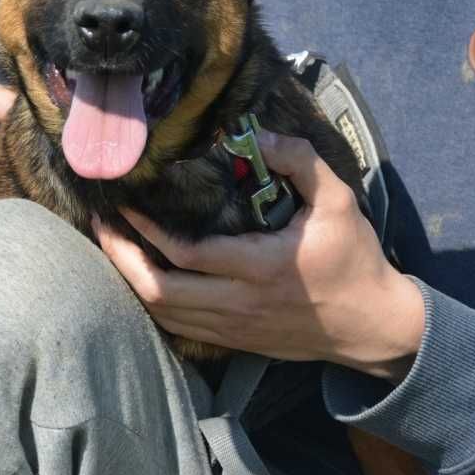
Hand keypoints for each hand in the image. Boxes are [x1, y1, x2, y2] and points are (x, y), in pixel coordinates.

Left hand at [94, 132, 424, 381]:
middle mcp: (238, 303)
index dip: (147, 228)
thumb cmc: (353, 260)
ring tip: (111, 243)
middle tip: (101, 223)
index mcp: (261, 268)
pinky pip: (177, 326)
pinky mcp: (232, 341)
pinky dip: (151, 300)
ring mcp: (232, 328)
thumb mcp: (338, 202)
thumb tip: (254, 133)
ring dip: (129, 279)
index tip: (126, 200)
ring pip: (162, 313)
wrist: (372, 327)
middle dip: (120, 257)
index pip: (186, 253)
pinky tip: (139, 273)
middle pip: (158, 291)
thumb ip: (300, 161)